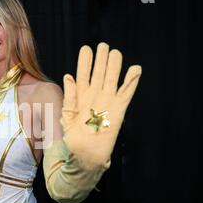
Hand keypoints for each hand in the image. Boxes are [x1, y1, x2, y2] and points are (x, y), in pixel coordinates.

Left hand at [61, 42, 141, 166]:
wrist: (86, 155)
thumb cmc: (73, 138)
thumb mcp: (67, 116)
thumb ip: (69, 97)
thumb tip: (68, 76)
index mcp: (80, 96)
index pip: (83, 74)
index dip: (85, 62)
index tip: (86, 49)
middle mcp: (95, 96)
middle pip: (99, 73)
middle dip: (101, 59)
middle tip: (103, 46)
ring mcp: (108, 101)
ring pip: (112, 79)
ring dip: (114, 65)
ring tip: (115, 52)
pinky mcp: (119, 109)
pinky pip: (127, 92)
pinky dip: (132, 81)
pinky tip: (135, 69)